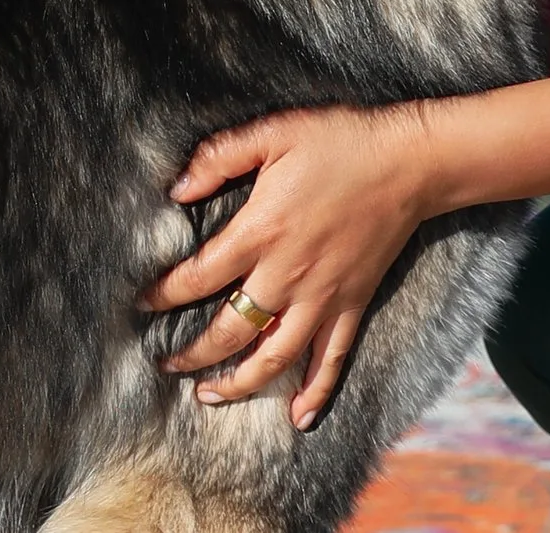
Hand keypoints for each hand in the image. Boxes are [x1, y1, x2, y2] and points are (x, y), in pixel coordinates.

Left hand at [140, 103, 436, 430]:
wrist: (407, 161)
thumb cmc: (339, 141)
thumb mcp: (273, 132)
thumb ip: (220, 157)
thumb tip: (177, 188)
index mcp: (261, 232)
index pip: (198, 278)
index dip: (164, 295)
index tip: (142, 305)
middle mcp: (287, 275)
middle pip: (229, 331)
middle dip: (192, 353)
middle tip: (166, 363)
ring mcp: (322, 297)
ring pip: (274, 357)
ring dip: (238, 383)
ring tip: (208, 395)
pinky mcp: (352, 304)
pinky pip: (331, 360)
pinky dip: (315, 392)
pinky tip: (298, 418)